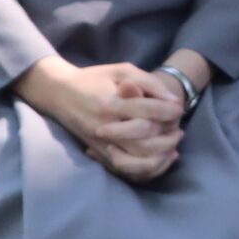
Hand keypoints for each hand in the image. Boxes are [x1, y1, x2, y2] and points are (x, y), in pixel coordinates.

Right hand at [14, 59, 184, 181]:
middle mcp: (105, 127)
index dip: (168, 110)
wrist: (59, 93)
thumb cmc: (93, 78)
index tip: (180, 107)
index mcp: (110, 104)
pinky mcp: (99, 153)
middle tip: (179, 128)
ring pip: (135, 160)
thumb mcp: (121, 70)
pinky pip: (125, 168)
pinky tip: (161, 158)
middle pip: (143, 140)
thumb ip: (147, 82)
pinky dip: (146, 168)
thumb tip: (172, 98)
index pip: (147, 111)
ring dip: (160, 155)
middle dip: (167, 136)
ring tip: (173, 145)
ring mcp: (101, 143)